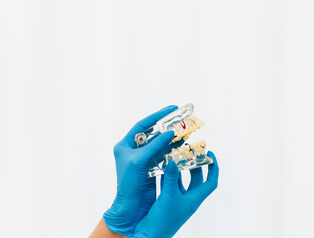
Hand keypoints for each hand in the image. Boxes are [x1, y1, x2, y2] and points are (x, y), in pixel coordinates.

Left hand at [103, 105, 182, 235]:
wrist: (131, 207)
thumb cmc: (129, 183)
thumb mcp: (139, 160)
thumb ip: (155, 145)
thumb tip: (170, 132)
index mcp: (125, 145)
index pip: (142, 125)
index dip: (157, 116)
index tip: (172, 109)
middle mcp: (134, 149)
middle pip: (153, 133)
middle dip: (167, 125)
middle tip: (181, 117)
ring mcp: (144, 158)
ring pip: (160, 143)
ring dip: (172, 137)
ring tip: (185, 130)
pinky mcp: (153, 167)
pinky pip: (164, 154)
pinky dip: (173, 149)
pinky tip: (182, 144)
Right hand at [130, 151, 218, 237]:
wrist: (149, 236)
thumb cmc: (163, 220)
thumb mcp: (169, 196)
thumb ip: (171, 177)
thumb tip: (172, 160)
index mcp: (194, 200)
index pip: (211, 182)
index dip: (213, 168)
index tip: (210, 154)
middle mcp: (187, 199)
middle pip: (196, 179)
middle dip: (194, 165)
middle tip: (190, 152)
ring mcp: (176, 200)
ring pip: (181, 181)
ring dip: (179, 169)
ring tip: (175, 155)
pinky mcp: (165, 201)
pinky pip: (169, 184)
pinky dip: (167, 175)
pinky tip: (162, 166)